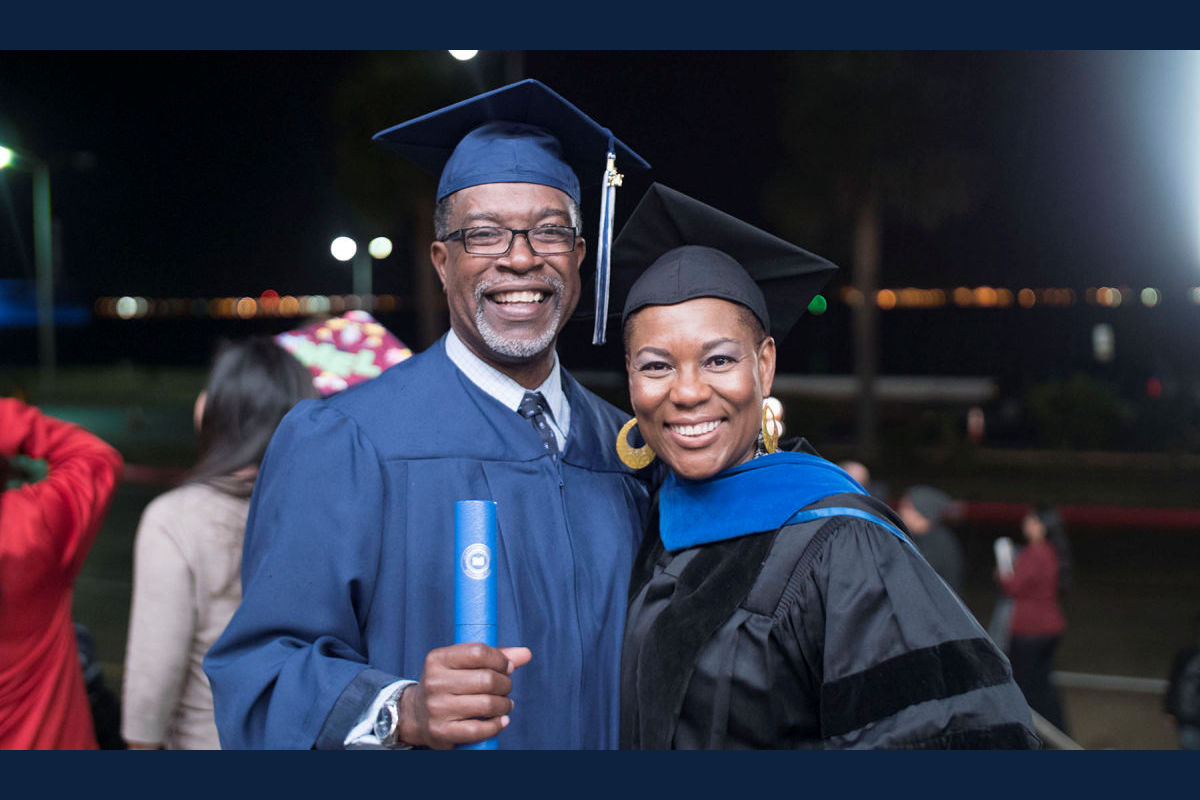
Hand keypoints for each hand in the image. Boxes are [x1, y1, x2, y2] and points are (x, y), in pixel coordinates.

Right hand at [398, 643, 531, 749]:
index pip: (478, 652)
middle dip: (505, 684)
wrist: (416, 714)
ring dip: (504, 705)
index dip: (500, 659)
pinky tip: (501, 720)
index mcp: (438, 659)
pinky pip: (479, 729)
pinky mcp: (441, 732)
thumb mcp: (463, 664)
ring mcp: (436, 708)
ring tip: (505, 705)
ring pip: (486, 704)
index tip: (508, 667)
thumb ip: (494, 657)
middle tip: (506, 688)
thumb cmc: (448, 684)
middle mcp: (434, 682)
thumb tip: (526, 654)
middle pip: (486, 679)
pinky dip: (497, 725)